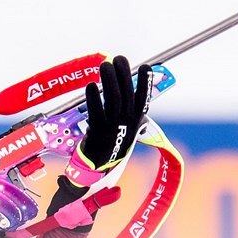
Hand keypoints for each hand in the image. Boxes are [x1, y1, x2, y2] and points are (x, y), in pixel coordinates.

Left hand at [47, 55, 149, 225]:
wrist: (94, 179)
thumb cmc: (107, 154)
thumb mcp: (122, 135)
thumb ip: (127, 117)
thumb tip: (129, 97)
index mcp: (135, 126)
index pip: (143, 101)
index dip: (145, 84)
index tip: (146, 67)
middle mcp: (126, 128)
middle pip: (127, 97)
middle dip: (124, 76)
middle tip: (120, 58)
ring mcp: (112, 132)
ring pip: (113, 102)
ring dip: (109, 82)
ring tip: (105, 65)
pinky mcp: (97, 135)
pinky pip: (95, 114)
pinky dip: (94, 99)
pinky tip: (91, 85)